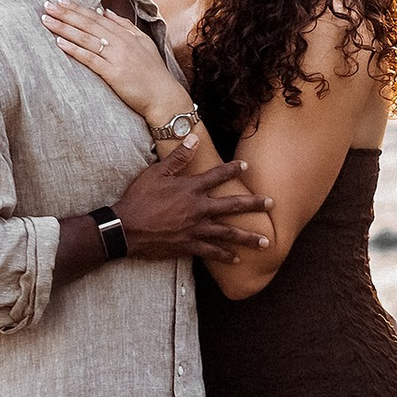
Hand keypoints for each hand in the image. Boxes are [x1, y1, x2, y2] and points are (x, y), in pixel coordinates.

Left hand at [42, 0, 177, 128]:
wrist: (164, 97)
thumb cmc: (153, 73)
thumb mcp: (143, 43)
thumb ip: (125, 26)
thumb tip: (106, 11)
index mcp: (127, 34)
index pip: (98, 17)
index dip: (78, 8)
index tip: (61, 0)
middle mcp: (121, 42)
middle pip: (89, 24)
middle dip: (66, 13)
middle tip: (47, 5)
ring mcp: (117, 57)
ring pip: (86, 38)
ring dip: (64, 28)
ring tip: (46, 20)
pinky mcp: (113, 73)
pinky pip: (90, 58)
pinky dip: (74, 49)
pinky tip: (59, 42)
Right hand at [116, 152, 273, 263]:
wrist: (125, 228)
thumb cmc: (138, 198)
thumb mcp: (156, 173)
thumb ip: (178, 157)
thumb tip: (194, 137)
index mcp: (190, 188)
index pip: (217, 175)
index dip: (232, 169)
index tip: (246, 166)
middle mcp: (198, 208)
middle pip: (232, 205)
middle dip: (254, 204)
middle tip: (271, 204)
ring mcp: (195, 229)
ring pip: (228, 233)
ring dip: (248, 238)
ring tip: (266, 243)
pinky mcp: (188, 246)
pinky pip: (211, 252)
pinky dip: (225, 255)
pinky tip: (236, 258)